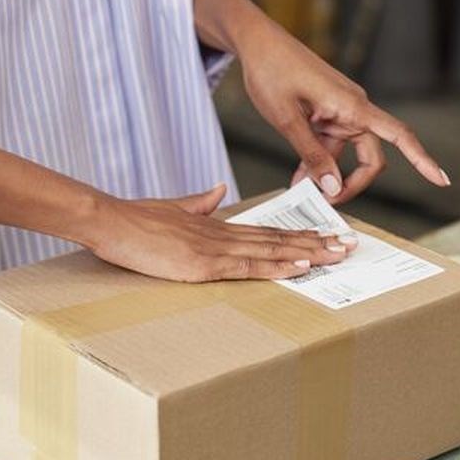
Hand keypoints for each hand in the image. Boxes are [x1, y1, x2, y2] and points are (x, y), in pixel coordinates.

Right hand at [84, 184, 355, 282]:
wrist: (109, 219)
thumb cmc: (132, 219)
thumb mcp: (170, 209)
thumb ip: (197, 203)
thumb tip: (218, 192)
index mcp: (213, 225)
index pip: (265, 230)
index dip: (298, 233)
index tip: (326, 234)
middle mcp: (220, 234)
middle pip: (278, 238)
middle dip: (317, 242)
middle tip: (349, 244)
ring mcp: (213, 249)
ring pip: (271, 250)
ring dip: (308, 253)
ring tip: (338, 253)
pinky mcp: (202, 265)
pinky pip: (248, 267)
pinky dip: (277, 266)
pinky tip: (301, 266)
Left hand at [194, 0, 448, 203]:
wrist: (258, 45)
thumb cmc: (272, 73)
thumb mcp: (287, 119)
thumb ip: (311, 154)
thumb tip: (333, 187)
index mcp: (353, 106)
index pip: (399, 135)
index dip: (422, 159)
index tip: (441, 180)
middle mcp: (354, 109)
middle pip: (369, 158)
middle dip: (351, 184)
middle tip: (325, 202)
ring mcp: (341, 111)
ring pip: (345, 154)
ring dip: (327, 174)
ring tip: (300, 189)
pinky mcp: (327, 113)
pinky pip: (330, 144)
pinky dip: (318, 161)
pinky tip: (299, 176)